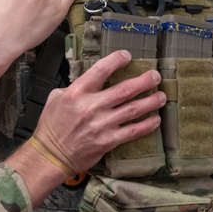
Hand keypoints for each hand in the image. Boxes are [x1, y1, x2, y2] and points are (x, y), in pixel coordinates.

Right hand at [33, 51, 164, 174]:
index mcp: (77, 93)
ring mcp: (101, 125)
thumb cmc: (52, 126)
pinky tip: (155, 119)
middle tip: (155, 76)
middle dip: (143, 81)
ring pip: (132, 110)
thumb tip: (91, 79)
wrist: (51, 155)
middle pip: (124, 90)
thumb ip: (75, 86)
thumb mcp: (56, 98)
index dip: (116, 60)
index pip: (100, 70)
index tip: (127, 56)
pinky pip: (131, 131)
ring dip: (150, 102)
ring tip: (161, 96)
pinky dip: (146, 125)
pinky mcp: (107, 141)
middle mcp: (91, 107)